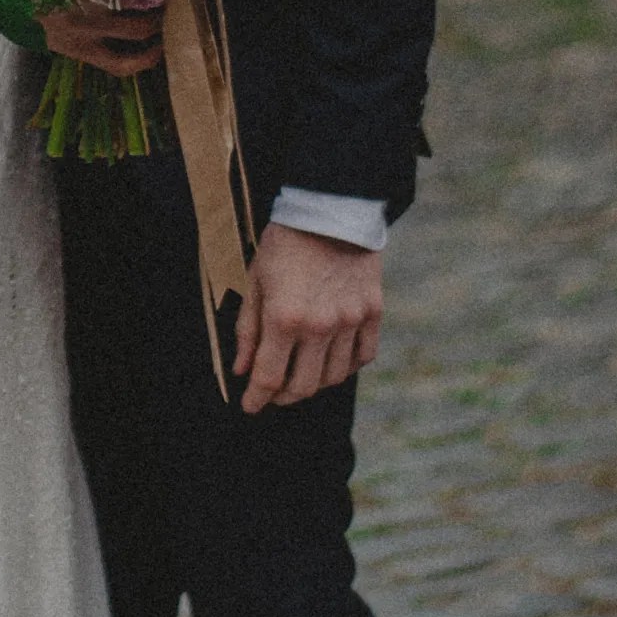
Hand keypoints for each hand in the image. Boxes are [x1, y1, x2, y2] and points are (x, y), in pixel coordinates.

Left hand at [43, 0, 168, 77]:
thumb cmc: (27, 13)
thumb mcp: (49, 37)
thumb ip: (83, 44)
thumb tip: (105, 40)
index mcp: (78, 47)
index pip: (120, 65)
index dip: (146, 60)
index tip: (160, 49)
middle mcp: (85, 25)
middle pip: (136, 29)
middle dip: (158, 21)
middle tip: (169, 10)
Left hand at [233, 223, 381, 412]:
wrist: (331, 209)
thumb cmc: (285, 244)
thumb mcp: (256, 282)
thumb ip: (248, 330)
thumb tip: (243, 370)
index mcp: (285, 318)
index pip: (269, 377)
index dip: (257, 399)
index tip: (250, 407)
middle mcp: (320, 326)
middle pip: (304, 386)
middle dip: (284, 397)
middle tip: (274, 393)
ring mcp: (351, 320)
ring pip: (334, 377)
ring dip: (314, 383)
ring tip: (301, 375)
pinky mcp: (373, 312)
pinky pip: (363, 356)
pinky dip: (346, 366)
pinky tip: (331, 361)